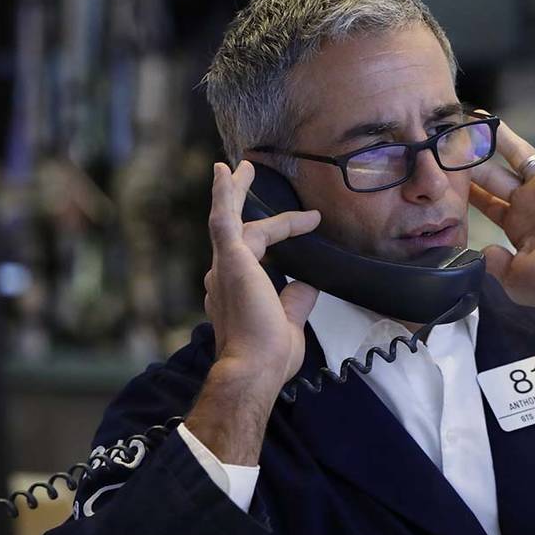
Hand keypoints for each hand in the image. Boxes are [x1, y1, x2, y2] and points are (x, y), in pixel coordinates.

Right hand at [188, 160, 320, 463]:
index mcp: (236, 290)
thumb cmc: (269, 355)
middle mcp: (224, 276)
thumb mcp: (290, 321)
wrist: (255, 367)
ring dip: (235, 191)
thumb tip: (309, 282)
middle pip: (234, 229)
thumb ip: (297, 299)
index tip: (311, 223)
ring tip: (242, 167)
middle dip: (239, 201)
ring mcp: (224, 267)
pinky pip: (224, 218)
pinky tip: (227, 171)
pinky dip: (224, 194)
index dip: (284, 234)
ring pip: (230, 219)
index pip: (257, 253)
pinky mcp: (230, 259)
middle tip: (242, 174)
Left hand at [469, 92, 534, 324]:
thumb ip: (495, 263)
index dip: (468, 190)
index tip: (447, 176)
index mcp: (520, 226)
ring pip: (519, 152)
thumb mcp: (516, 279)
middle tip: (454, 140)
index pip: (488, 203)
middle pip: (495, 174)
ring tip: (479, 116)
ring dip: (501, 135)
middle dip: (474, 158)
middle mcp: (532, 202)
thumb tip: (482, 252)